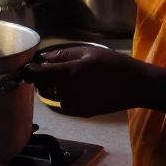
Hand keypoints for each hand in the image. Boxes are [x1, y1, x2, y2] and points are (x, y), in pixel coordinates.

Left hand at [22, 47, 159, 117]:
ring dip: (56, 88)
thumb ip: (63, 55)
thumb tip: (44, 57)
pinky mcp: (82, 112)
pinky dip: (67, 95)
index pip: (36, 75)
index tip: (29, 67)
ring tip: (71, 78)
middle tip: (53, 69)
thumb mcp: (89, 53)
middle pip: (43, 87)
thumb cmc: (114, 64)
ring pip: (54, 96)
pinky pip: (66, 103)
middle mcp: (66, 92)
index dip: (28, 71)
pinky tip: (82, 88)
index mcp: (67, 74)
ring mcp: (74, 105)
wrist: (136, 86)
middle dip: (43, 79)